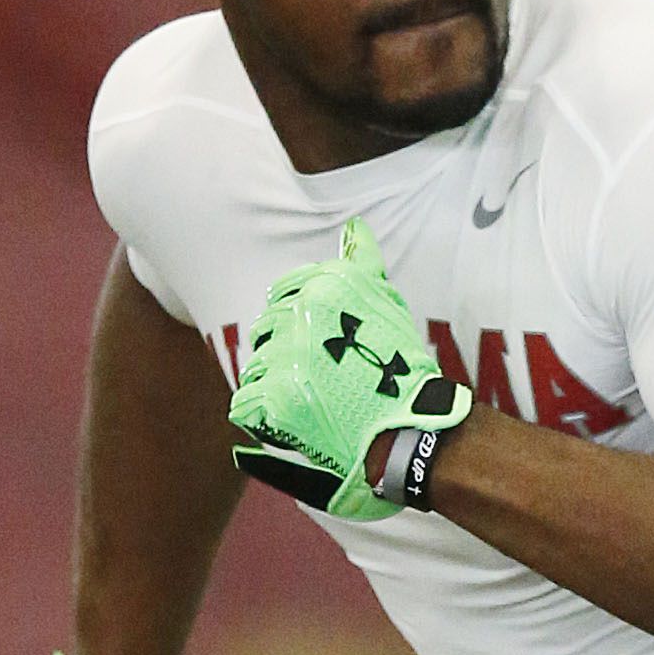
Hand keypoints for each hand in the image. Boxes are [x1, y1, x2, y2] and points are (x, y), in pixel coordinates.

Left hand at [227, 216, 471, 524]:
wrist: (407, 427)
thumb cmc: (399, 366)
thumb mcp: (386, 304)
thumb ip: (363, 263)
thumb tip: (354, 227)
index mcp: (326, 286)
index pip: (280, 293)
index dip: (294, 322)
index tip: (316, 345)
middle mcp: (303, 314)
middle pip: (264, 329)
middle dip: (283, 353)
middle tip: (317, 378)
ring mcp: (288, 356)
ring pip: (255, 366)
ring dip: (274, 386)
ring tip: (309, 401)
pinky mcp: (276, 397)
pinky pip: (246, 403)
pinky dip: (263, 416)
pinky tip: (292, 420)